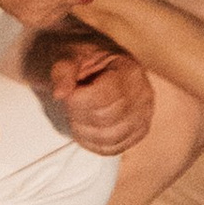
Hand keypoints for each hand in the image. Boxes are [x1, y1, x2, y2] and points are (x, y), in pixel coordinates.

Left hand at [34, 33, 153, 154]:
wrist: (94, 64)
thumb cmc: (82, 58)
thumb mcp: (68, 55)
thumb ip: (63, 70)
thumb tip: (60, 94)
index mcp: (129, 69)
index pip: (104, 97)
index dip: (78, 100)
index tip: (67, 92)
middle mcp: (143, 93)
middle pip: (107, 119)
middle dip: (79, 115)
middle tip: (70, 103)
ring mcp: (144, 115)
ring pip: (111, 138)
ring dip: (84, 131)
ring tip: (76, 115)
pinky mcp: (138, 132)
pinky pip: (114, 149)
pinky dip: (93, 143)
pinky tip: (84, 128)